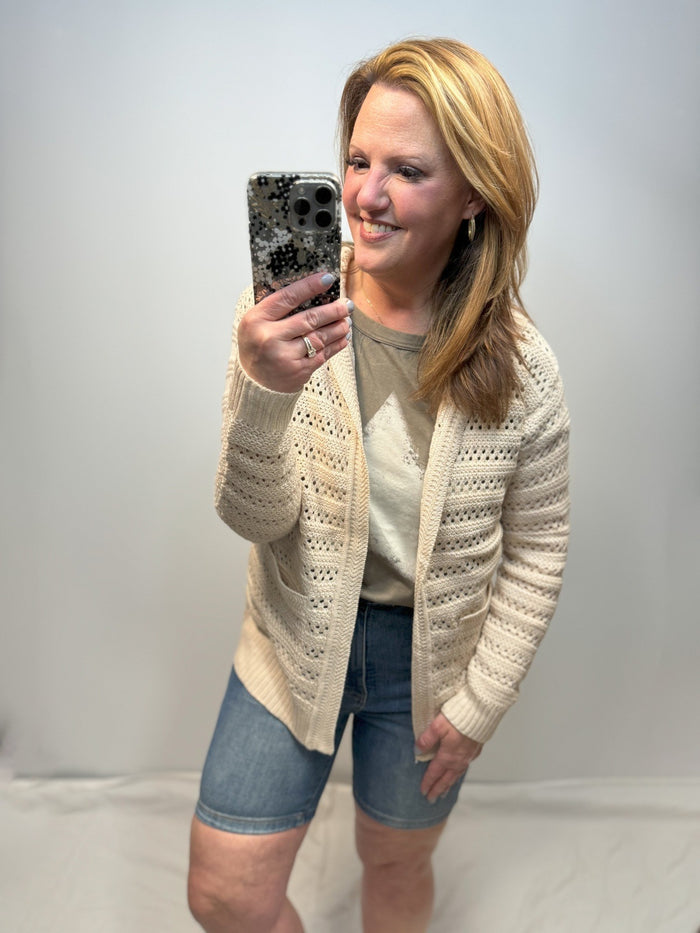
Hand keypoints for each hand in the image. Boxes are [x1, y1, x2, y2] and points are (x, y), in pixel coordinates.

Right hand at [237, 272, 351, 392]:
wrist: (254, 382)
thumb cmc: (257, 346)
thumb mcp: (256, 322)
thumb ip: (277, 308)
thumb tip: (311, 290)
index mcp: (257, 320)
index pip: (287, 298)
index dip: (310, 286)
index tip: (328, 278)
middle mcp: (270, 338)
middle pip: (309, 319)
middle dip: (332, 310)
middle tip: (346, 304)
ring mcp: (285, 356)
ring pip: (319, 337)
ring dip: (338, 327)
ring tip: (347, 320)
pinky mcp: (298, 371)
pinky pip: (323, 355)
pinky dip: (336, 344)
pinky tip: (343, 337)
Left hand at [415, 713, 482, 803]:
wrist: (481, 713)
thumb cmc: (459, 717)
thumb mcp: (437, 725)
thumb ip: (426, 739)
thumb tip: (417, 750)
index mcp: (447, 755)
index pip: (434, 772)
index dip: (428, 782)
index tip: (423, 791)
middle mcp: (458, 760)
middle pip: (446, 779)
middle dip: (437, 789)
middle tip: (431, 799)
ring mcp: (468, 757)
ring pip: (456, 775)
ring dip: (448, 785)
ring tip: (443, 792)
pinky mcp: (475, 751)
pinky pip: (464, 768)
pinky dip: (458, 775)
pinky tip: (457, 773)